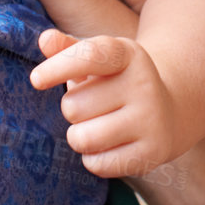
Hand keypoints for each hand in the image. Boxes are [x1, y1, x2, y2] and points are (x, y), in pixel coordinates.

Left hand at [32, 28, 180, 177]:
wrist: (168, 110)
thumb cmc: (117, 81)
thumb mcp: (98, 60)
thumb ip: (68, 49)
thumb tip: (45, 40)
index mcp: (128, 54)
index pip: (90, 56)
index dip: (59, 67)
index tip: (35, 80)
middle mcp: (144, 83)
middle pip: (73, 107)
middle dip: (72, 109)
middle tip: (92, 106)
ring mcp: (151, 119)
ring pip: (82, 138)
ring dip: (78, 136)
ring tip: (96, 126)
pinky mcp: (152, 152)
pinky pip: (97, 164)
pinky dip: (93, 159)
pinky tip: (109, 145)